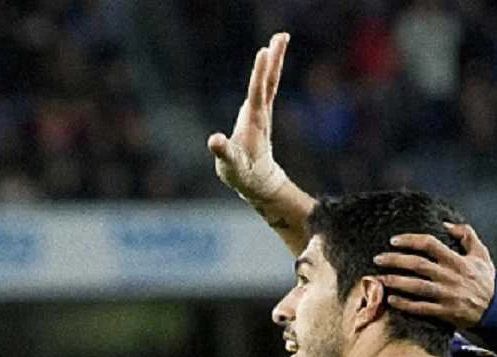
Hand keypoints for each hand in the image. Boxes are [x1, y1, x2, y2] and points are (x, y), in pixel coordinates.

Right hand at [207, 32, 289, 201]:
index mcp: (254, 121)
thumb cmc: (242, 173)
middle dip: (275, 58)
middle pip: (269, 81)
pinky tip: (268, 59)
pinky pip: (264, 86)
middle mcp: (260, 112)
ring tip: (279, 39)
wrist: (257, 181)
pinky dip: (266, 71)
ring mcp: (260, 111)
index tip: (265, 52)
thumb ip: (224, 152)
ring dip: (274, 60)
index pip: (258, 92)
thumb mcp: (231, 165)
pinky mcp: (257, 113)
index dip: (260, 73)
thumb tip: (214, 141)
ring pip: (269, 81)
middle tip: (282, 35)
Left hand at [374, 223, 496, 328]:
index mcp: (458, 261)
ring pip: (416, 287)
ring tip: (378, 279)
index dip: (410, 240)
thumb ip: (466, 235)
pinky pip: (421, 308)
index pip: (430, 245)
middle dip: (394, 260)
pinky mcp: (446, 312)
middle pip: (417, 265)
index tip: (393, 240)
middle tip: (377, 259)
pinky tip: (392, 300)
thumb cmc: (486, 280)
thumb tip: (446, 224)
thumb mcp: (482, 254)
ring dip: (395, 282)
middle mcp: (450, 277)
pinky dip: (405, 304)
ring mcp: (447, 296)